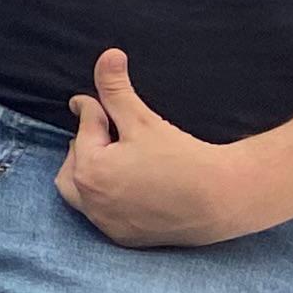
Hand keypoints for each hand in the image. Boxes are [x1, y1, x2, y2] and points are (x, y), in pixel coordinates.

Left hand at [57, 51, 256, 248]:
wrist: (220, 200)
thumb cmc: (181, 157)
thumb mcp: (142, 119)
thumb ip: (117, 89)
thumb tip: (108, 54)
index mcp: (89, 169)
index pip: (84, 129)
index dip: (91, 110)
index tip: (89, 102)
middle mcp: (90, 200)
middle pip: (72, 163)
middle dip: (83, 144)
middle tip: (103, 132)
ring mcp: (106, 223)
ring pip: (79, 193)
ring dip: (86, 174)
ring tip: (107, 157)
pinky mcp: (123, 237)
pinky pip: (100, 216)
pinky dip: (102, 200)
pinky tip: (121, 186)